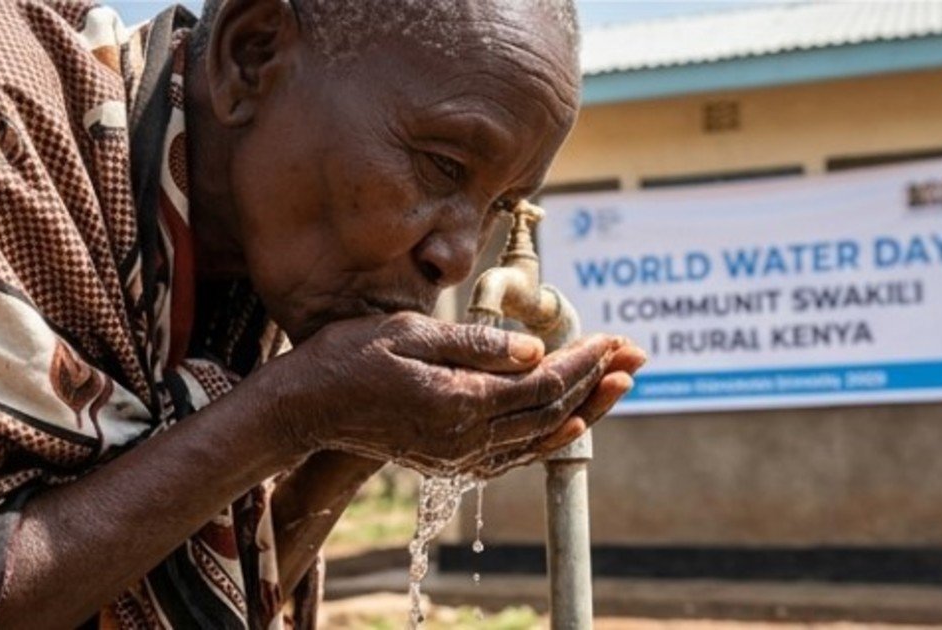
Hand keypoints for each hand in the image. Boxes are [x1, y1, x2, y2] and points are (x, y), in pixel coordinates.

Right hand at [262, 312, 627, 475]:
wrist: (305, 407)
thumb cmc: (350, 357)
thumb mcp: (410, 333)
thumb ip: (476, 345)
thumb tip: (534, 350)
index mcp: (460, 402)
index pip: (543, 383)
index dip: (583, 360)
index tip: (613, 337)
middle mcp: (466, 437)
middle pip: (552, 411)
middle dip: (598, 380)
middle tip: (636, 354)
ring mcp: (459, 454)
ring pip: (540, 436)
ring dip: (586, 409)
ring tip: (622, 384)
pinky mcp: (450, 459)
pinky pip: (515, 455)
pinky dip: (550, 439)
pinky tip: (573, 424)